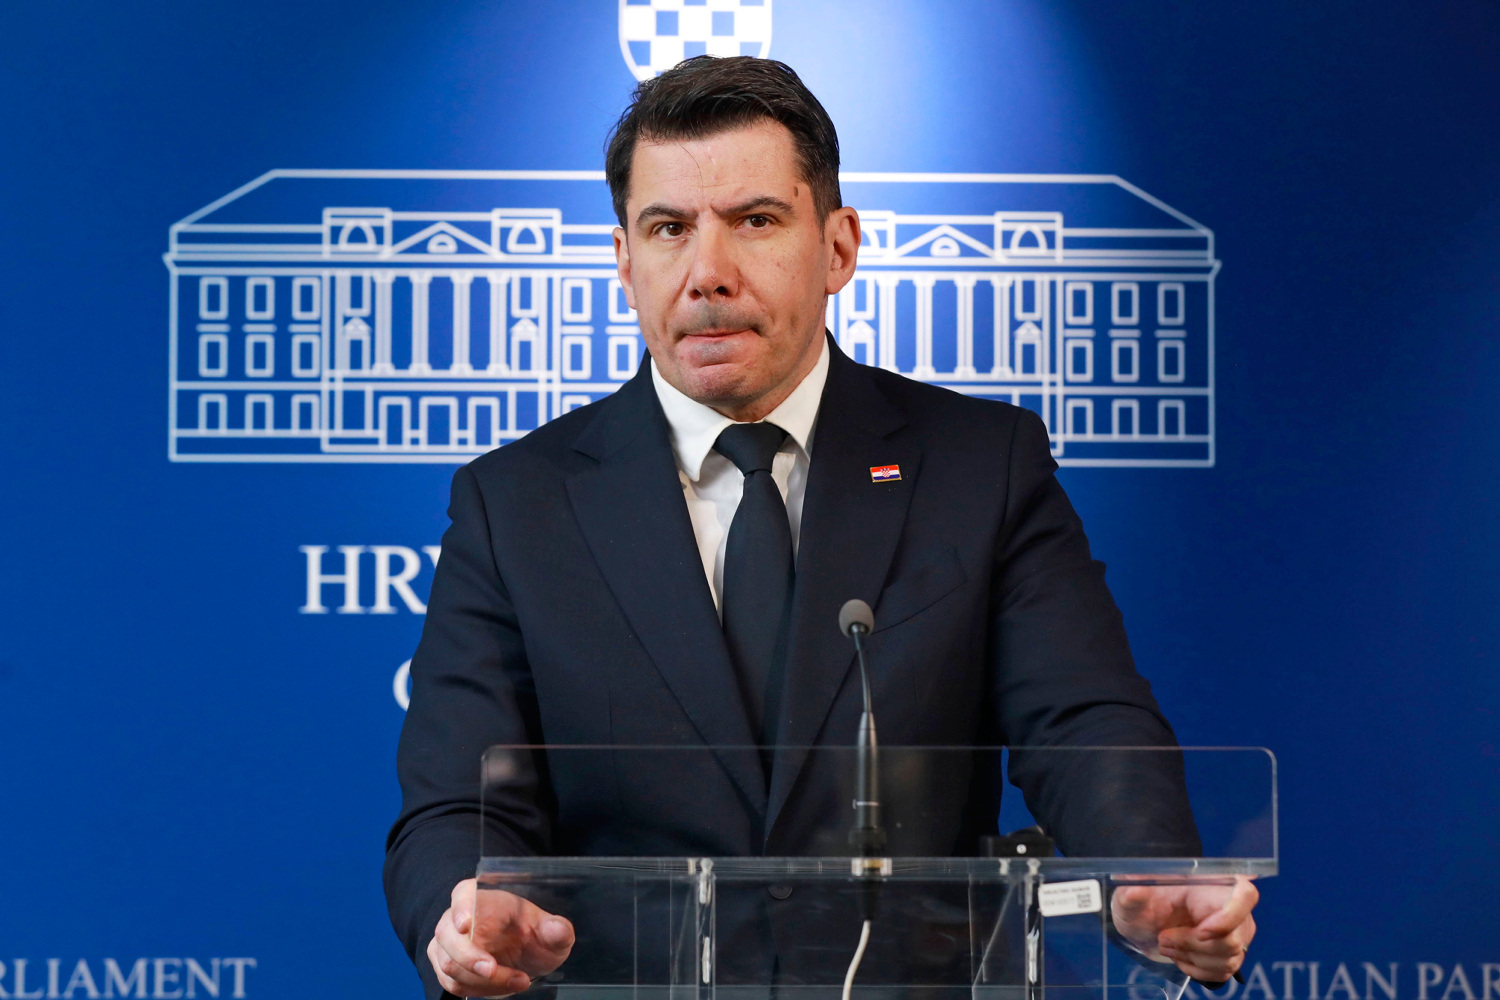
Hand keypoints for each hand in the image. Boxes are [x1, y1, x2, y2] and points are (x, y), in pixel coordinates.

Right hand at [427, 878, 574, 997]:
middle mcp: (459, 918)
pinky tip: (504, 987)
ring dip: (483, 980)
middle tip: (492, 970)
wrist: (525, 959)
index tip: (465, 925)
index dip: (461, 907)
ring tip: (519, 980)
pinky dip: (480, 990)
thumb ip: (557, 930)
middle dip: (468, 956)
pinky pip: (453, 984)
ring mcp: (449, 945)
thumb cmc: (533, 936)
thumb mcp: (553, 933)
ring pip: (449, 964)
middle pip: (447, 934)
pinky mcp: (447, 968)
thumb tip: (557, 929)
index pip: (463, 892)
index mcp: (485, 899)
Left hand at [1110, 877, 1258, 982]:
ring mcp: (1235, 931)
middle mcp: (1231, 907)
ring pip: (1228, 958)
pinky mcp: (1230, 952)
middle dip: (1192, 944)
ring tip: (1167, 945)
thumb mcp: (1128, 898)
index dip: (1230, 917)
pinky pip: (1223, 971)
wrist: (1144, 925)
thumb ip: (1131, 894)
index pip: (1244, 894)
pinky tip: (1179, 956)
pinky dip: (1196, 969)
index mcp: (1211, 883)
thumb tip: (1134, 891)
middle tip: (1164, 938)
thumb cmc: (1142, 905)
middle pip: (1232, 938)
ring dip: (1191, 958)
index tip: (1201, 931)